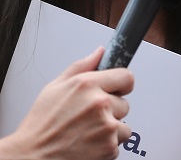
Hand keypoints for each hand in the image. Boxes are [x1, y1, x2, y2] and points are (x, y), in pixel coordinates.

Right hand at [0, 47, 133, 159]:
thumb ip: (81, 67)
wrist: (32, 156)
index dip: (121, 84)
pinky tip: (88, 144)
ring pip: (123, 125)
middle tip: (89, 117)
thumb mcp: (54, 88)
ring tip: (86, 132)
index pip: (126, 77)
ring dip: (110, 130)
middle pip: (124, 103)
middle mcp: (100, 103)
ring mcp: (106, 126)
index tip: (117, 89)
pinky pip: (117, 143)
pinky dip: (106, 146)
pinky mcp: (109, 147)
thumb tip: (100, 52)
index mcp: (87, 85)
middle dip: (111, 110)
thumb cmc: (40, 125)